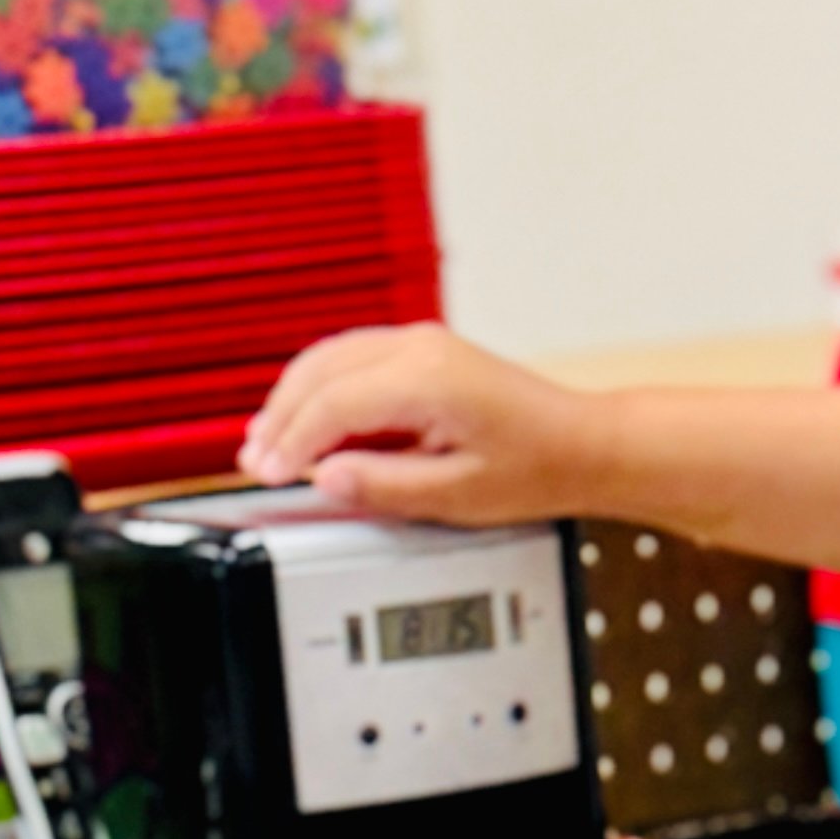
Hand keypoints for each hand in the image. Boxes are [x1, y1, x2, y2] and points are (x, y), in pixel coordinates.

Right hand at [243, 323, 613, 525]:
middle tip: (255, 463)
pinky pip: (351, 359)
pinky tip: (306, 420)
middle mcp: (421, 348)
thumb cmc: (538, 468)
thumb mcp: (460, 495)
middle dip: (280, 418)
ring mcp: (421, 343)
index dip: (293, 441)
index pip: (335, 404)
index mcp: (429, 380)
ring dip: (293, 398)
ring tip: (268, 444)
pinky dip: (319, 388)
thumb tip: (327, 478)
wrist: (583, 444)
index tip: (270, 474)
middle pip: (320, 372)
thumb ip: (387, 486)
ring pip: (329, 358)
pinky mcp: (423, 350)